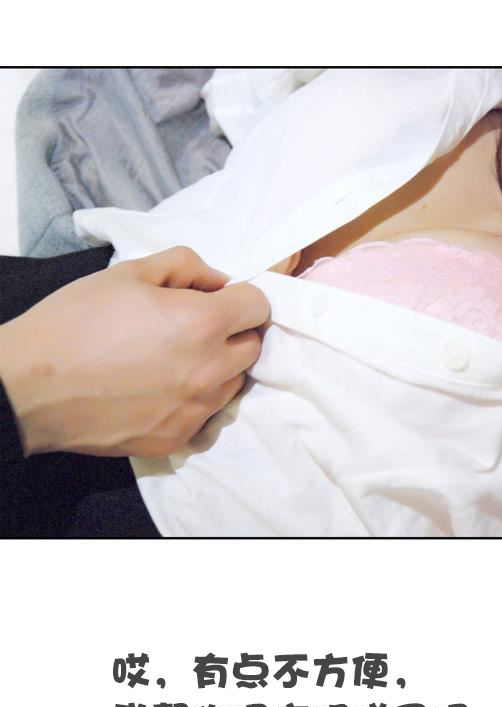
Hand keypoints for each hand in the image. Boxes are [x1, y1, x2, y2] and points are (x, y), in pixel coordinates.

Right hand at [0, 248, 269, 458]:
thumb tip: (217, 282)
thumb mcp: (130, 271)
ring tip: (175, 360)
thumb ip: (185, 267)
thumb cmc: (78, 320)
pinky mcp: (177, 440)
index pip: (259, 307)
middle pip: (252, 348)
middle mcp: (210, 372)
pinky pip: (205, 417)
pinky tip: (162, 390)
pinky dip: (194, 401)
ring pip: (232, 385)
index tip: (219, 299)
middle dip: (234, 332)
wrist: (36, 387)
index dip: (241, 297)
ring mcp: (196, 412)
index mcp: (203, 323)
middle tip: (196, 326)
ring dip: (217, 368)